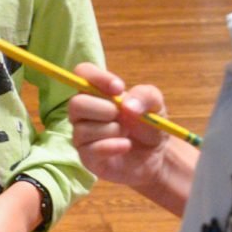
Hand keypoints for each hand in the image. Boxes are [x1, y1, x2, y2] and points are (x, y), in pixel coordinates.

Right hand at [70, 64, 173, 188]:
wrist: (155, 156)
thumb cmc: (148, 125)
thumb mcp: (156, 105)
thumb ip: (145, 96)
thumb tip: (126, 105)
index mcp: (96, 92)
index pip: (82, 73)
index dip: (97, 78)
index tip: (119, 89)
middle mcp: (84, 112)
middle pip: (76, 103)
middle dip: (105, 109)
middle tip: (123, 116)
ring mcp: (82, 135)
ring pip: (83, 129)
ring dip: (113, 130)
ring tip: (127, 134)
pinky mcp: (87, 157)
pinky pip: (91, 150)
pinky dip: (112, 146)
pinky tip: (126, 146)